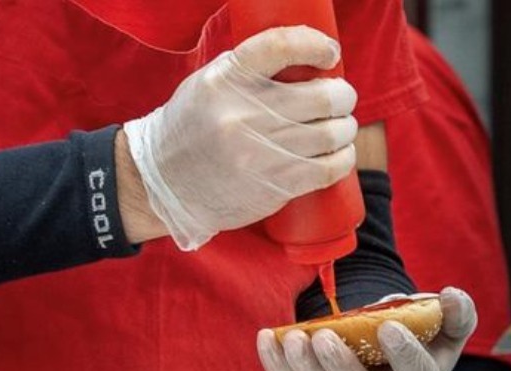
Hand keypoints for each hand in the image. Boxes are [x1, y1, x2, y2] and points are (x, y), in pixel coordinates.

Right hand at [123, 26, 357, 249]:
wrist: (165, 184)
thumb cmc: (192, 128)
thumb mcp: (209, 84)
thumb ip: (249, 69)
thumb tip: (306, 59)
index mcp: (226, 80)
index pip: (281, 46)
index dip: (316, 45)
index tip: (330, 53)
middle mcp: (243, 115)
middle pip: (322, 96)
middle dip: (343, 95)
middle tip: (340, 98)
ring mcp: (259, 153)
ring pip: (332, 133)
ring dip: (345, 128)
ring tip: (340, 127)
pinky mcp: (273, 186)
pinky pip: (328, 168)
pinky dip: (343, 158)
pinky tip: (339, 153)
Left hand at [256, 287, 477, 370]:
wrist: (387, 361)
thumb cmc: (419, 339)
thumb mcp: (445, 328)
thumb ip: (455, 313)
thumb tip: (451, 295)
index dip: (404, 352)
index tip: (388, 325)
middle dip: (339, 366)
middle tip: (323, 336)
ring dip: (303, 367)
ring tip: (293, 337)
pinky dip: (276, 365)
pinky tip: (268, 337)